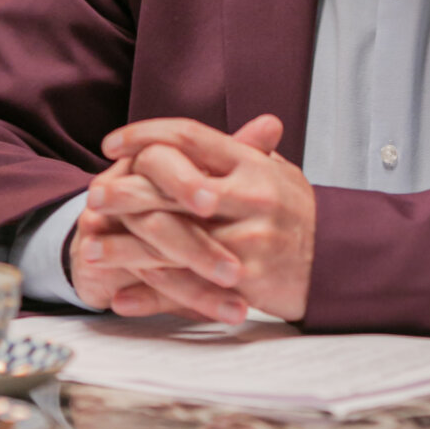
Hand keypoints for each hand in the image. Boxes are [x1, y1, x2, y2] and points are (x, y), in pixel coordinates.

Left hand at [72, 114, 315, 323]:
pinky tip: (118, 294)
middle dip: (125, 190)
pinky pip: (186, 286)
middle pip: (172, 186)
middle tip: (91, 194)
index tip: (113, 142)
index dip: (146, 134)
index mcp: (251, 163)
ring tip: (89, 247)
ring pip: (170, 240)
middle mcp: (249, 195)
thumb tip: (190, 138)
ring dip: (124, 246)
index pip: (189, 136)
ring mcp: (247, 239)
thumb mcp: (276, 172)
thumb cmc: (301, 214)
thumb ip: (235, 153)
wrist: (340, 263)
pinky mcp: (245, 280)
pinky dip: (148, 293)